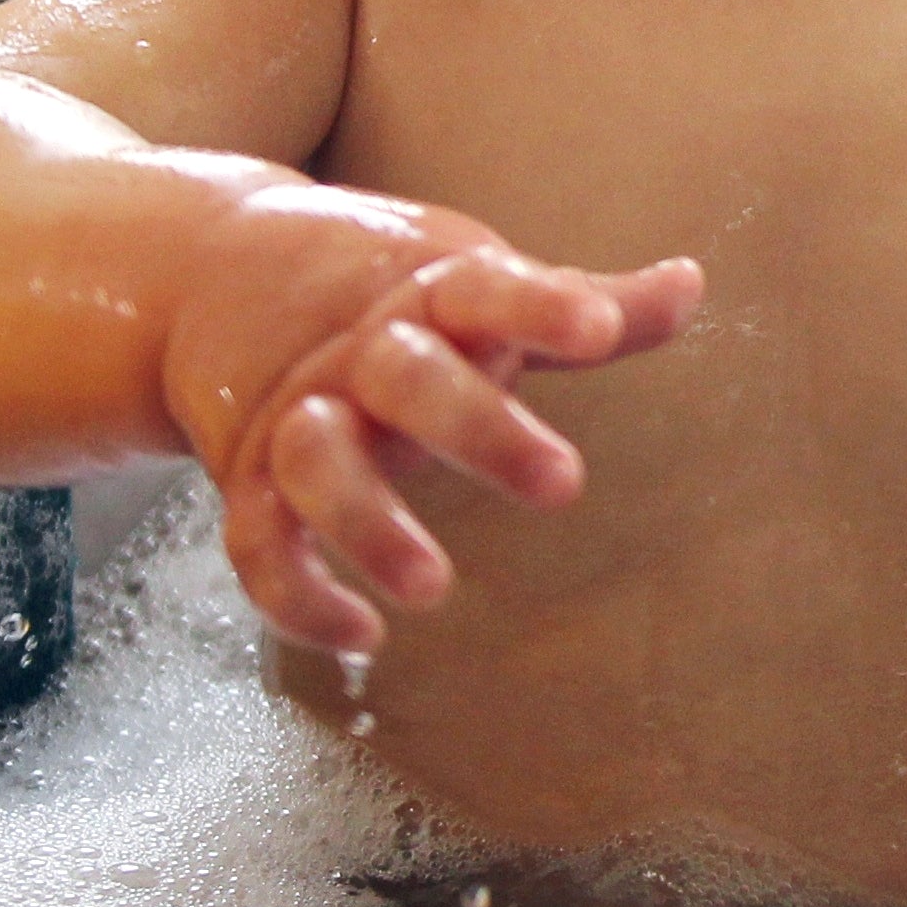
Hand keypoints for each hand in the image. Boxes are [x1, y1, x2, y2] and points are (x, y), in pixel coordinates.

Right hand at [159, 184, 701, 652]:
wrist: (215, 267)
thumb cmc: (389, 289)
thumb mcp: (480, 280)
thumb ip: (583, 303)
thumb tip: (691, 283)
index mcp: (429, 296)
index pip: (489, 290)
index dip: (544, 307)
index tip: (599, 329)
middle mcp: (359, 354)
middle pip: (407, 379)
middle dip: (478, 428)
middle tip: (563, 486)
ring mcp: (299, 414)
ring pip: (319, 461)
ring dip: (370, 525)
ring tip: (431, 589)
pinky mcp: (251, 478)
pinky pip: (259, 543)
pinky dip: (298, 596)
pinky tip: (362, 639)